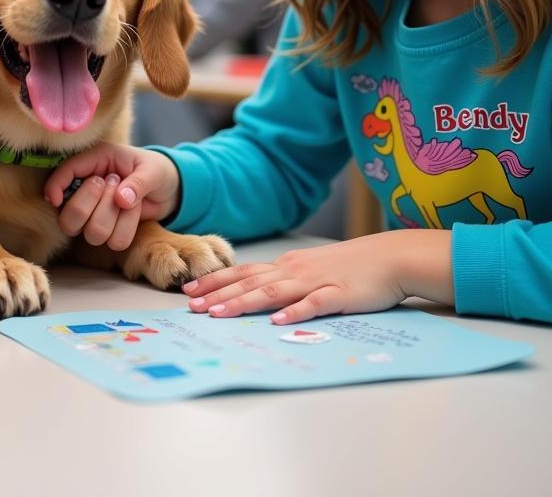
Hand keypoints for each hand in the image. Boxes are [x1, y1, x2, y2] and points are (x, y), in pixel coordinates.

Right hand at [44, 142, 179, 250]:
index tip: (54, 199)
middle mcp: (88, 189)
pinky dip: (127, 229)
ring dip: (113, 218)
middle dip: (90, 205)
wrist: (170, 188)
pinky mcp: (109, 231)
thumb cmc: (155, 169)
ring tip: (127, 198)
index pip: (63, 173)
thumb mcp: (151, 170)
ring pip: (90, 233)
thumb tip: (122, 200)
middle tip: (111, 183)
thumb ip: (138, 182)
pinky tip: (132, 212)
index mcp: (93, 162)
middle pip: (69, 216)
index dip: (55, 187)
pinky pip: (113, 242)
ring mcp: (96, 213)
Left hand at [182, 231, 452, 324]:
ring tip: (220, 314)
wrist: (390, 257)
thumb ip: (285, 281)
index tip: (189, 290)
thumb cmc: (349, 266)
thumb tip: (258, 295)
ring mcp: (315, 282)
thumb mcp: (310, 270)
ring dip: (244, 302)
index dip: (215, 281)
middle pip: (250, 282)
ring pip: (273, 292)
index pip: (243, 272)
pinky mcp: (339, 294)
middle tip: (192, 306)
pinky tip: (278, 320)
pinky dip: (295, 312)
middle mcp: (294, 270)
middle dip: (218, 294)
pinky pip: (314, 304)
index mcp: (286, 265)